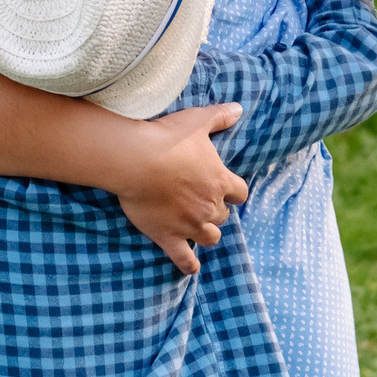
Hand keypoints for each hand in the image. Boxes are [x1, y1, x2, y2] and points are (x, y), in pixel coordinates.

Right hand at [100, 104, 248, 272]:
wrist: (136, 160)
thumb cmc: (168, 138)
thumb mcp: (198, 120)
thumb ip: (221, 116)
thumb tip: (239, 109)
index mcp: (221, 181)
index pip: (240, 193)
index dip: (233, 192)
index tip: (225, 189)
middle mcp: (210, 206)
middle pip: (223, 216)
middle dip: (215, 210)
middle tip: (201, 202)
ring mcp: (191, 225)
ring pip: (210, 237)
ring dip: (207, 232)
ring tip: (197, 227)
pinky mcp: (169, 237)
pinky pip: (185, 259)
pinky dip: (189, 264)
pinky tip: (191, 267)